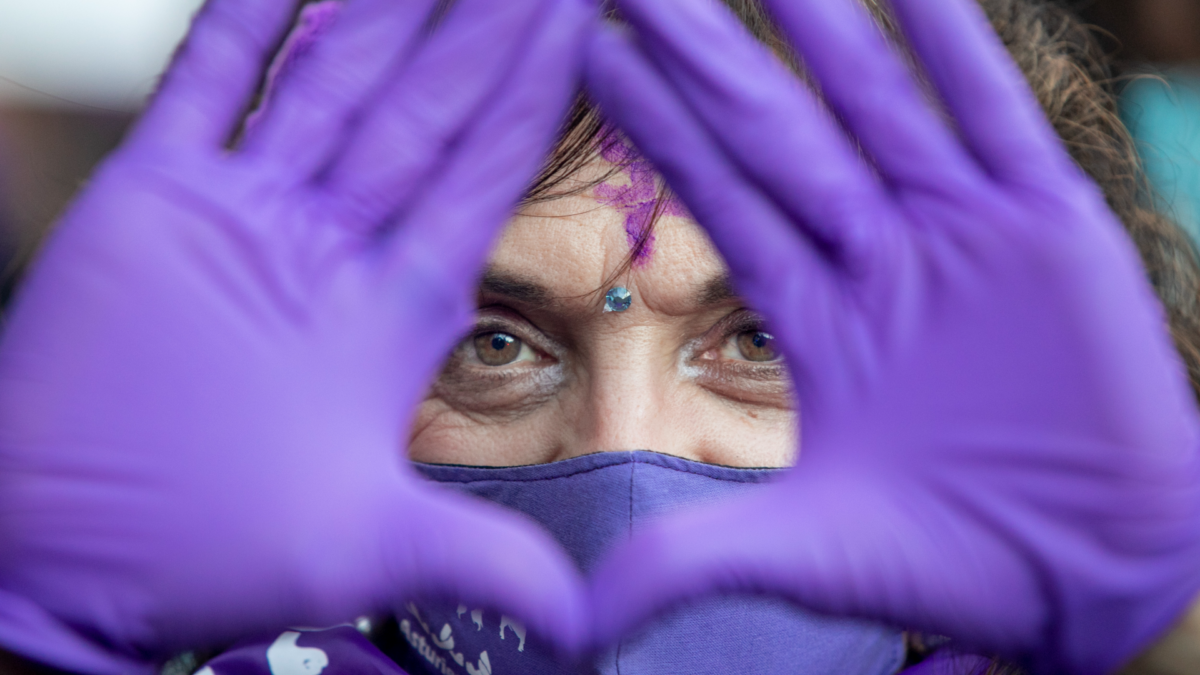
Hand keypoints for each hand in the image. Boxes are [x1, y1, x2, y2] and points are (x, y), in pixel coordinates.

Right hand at [0, 0, 590, 671]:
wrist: (63, 556)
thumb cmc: (208, 558)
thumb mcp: (371, 549)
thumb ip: (486, 561)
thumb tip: (586, 623)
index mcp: (396, 305)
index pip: (488, 169)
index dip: (542, 88)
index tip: (589, 15)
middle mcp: (332, 242)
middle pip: (428, 102)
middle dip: (487, 20)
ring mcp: (245, 212)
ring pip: (336, 76)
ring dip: (393, 0)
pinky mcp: (152, 202)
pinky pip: (209, 85)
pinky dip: (246, 19)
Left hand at [584, 0, 1199, 671]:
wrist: (1093, 575)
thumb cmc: (955, 565)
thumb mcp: (806, 557)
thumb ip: (688, 562)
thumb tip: (573, 620)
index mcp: (818, 316)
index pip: (725, 196)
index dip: (665, 125)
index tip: (601, 48)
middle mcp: (882, 257)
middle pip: (780, 132)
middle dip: (714, 53)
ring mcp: (964, 236)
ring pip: (876, 105)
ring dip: (820, 25)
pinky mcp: (1049, 233)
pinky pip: (996, 121)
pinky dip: (960, 49)